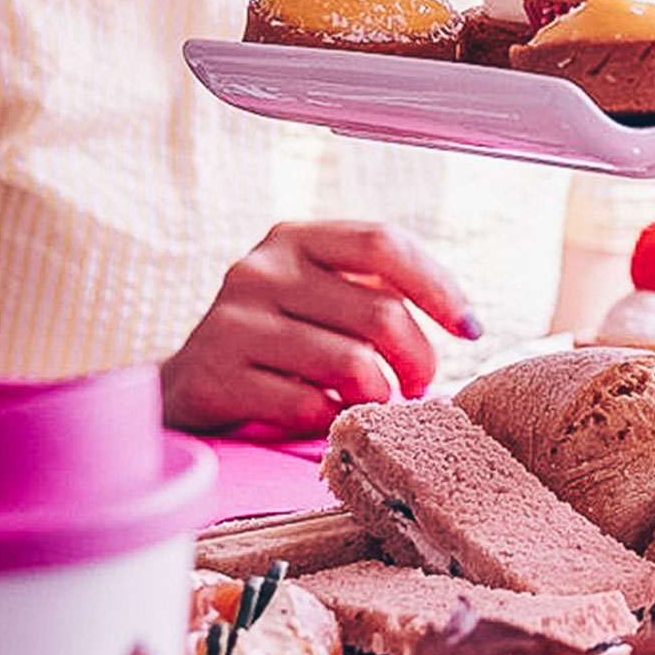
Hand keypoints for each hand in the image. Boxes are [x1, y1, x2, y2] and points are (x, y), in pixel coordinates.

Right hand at [160, 221, 481, 435]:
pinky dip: (332, 416)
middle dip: (418, 356)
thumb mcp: (318, 293)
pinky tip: (328, 414)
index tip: (470, 327)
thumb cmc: (277, 338)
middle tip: (421, 382)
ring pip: (350, 362)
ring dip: (380, 393)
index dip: (438, 285)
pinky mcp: (216, 377)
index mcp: (296, 238)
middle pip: (377, 311)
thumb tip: (463, 321)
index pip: (383, 243)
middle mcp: (261, 270)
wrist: (184, 385)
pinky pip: (306, 404)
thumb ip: (376, 289)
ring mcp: (233, 322)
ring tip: (378, 401)